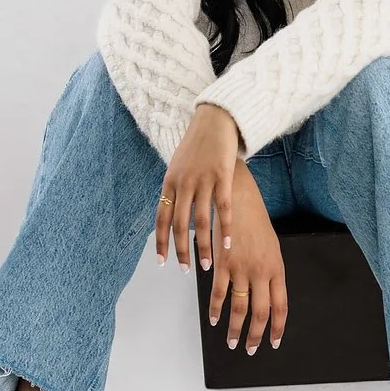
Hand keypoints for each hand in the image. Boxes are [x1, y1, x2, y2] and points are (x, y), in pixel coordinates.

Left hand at [156, 103, 239, 271]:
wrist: (214, 120)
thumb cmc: (197, 144)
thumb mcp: (178, 165)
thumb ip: (175, 188)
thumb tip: (172, 210)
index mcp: (169, 182)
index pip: (161, 218)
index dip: (161, 242)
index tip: (162, 262)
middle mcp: (183, 183)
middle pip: (179, 224)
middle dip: (181, 251)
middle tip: (186, 270)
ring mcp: (203, 180)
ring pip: (201, 221)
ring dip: (203, 246)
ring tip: (207, 265)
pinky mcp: (223, 177)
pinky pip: (223, 209)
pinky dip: (225, 228)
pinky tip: (228, 244)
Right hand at [208, 168, 287, 353]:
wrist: (239, 197)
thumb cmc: (255, 220)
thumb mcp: (270, 246)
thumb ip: (270, 271)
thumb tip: (267, 294)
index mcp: (277, 267)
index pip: (280, 306)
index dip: (277, 327)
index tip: (273, 342)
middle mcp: (261, 271)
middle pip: (260, 312)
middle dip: (255, 335)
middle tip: (250, 349)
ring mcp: (241, 268)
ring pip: (239, 307)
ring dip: (235, 328)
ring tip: (232, 342)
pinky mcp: (222, 262)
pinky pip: (219, 292)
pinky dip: (216, 308)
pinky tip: (214, 319)